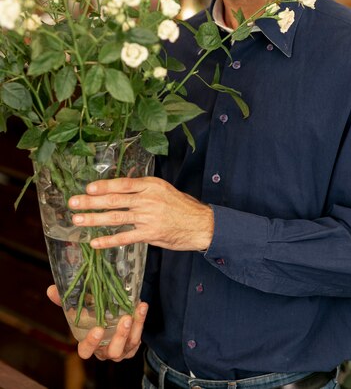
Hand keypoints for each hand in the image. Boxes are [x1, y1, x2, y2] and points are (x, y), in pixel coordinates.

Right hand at [47, 285, 147, 360]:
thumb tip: (50, 289)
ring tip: (135, 311)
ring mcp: (120, 349)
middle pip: (112, 351)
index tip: (98, 329)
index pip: (86, 351)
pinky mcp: (133, 344)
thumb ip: (65, 300)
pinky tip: (142, 306)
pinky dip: (141, 321)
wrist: (113, 315)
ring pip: (128, 345)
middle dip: (119, 336)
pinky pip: (139, 336)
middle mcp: (105, 350)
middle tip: (124, 319)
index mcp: (89, 343)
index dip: (91, 343)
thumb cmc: (92, 315)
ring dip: (133, 329)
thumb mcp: (79, 308)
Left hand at [68, 176, 213, 250]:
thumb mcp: (164, 190)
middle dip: (91, 201)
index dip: (104, 185)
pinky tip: (95, 242)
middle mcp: (148, 199)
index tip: (88, 188)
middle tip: (73, 203)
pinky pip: (125, 237)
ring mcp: (148, 217)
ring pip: (116, 217)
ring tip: (78, 220)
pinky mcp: (150, 234)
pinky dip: (109, 240)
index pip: (123, 183)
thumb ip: (143, 189)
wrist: (201, 224)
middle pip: (114, 199)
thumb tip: (120, 189)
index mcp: (151, 185)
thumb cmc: (182, 206)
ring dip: (94, 219)